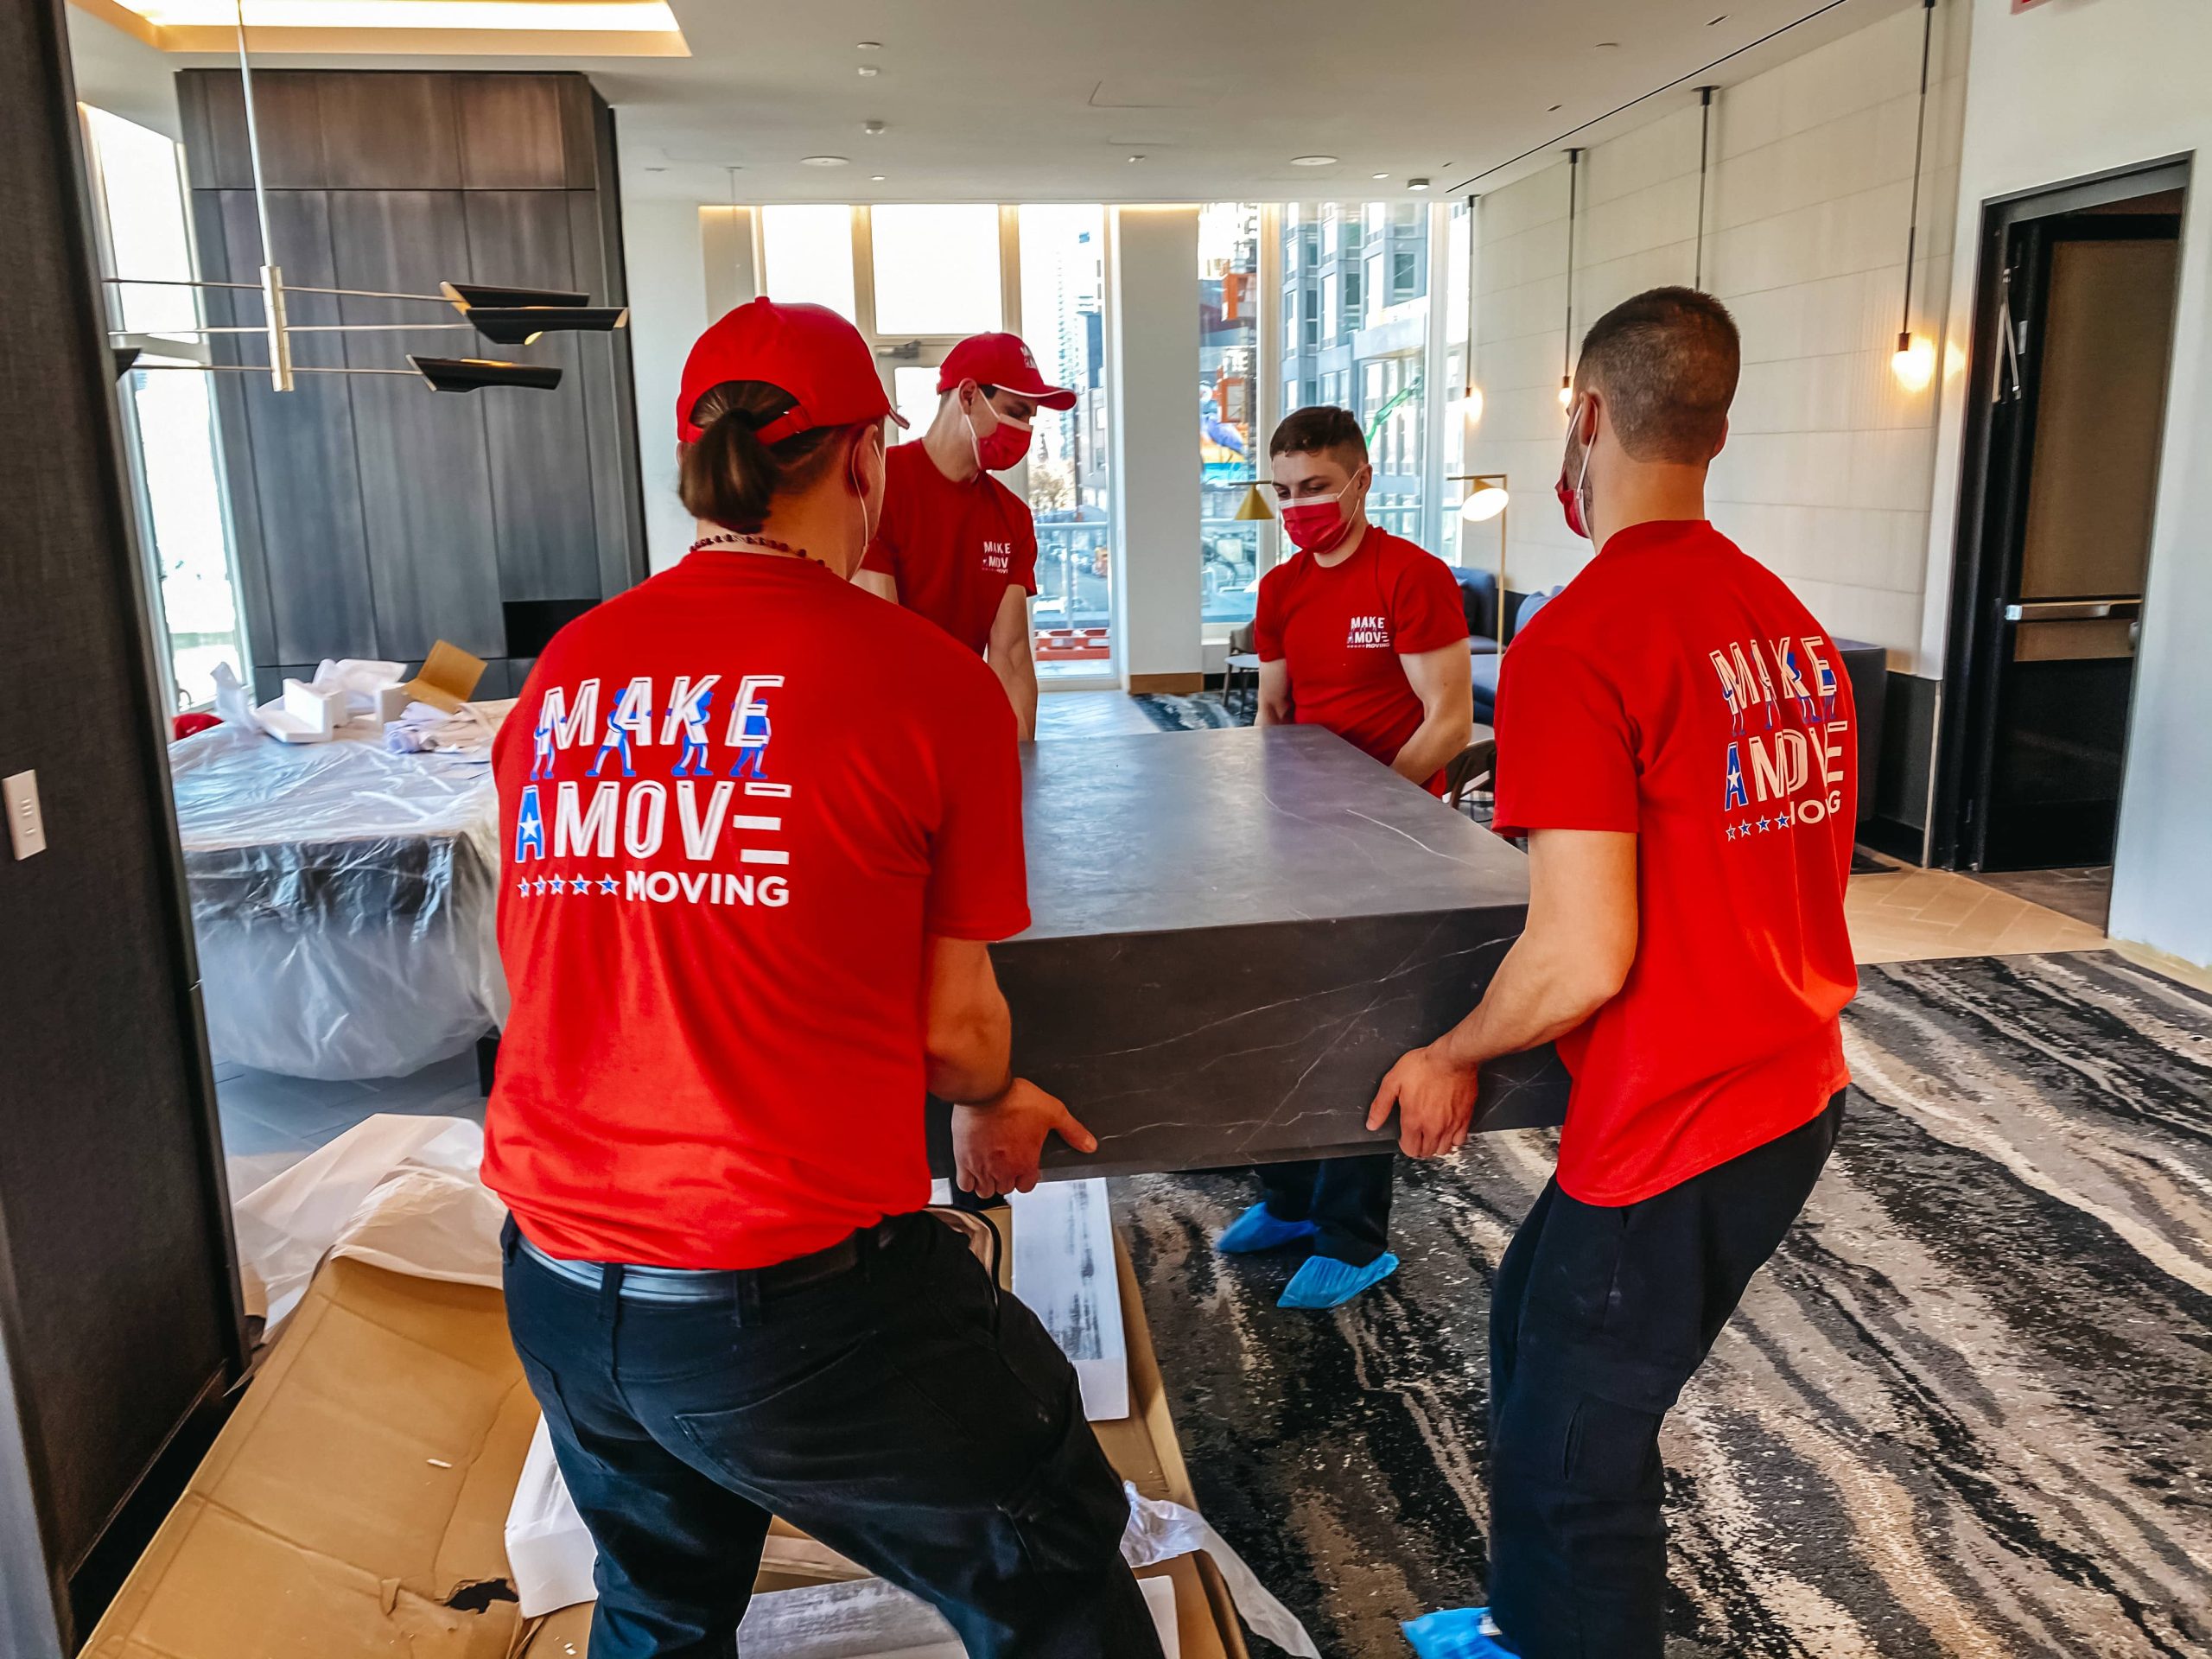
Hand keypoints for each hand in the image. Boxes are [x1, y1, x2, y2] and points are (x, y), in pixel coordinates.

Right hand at [952, 1079, 1099, 1197]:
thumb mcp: (1053, 1111)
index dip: (1026, 1176)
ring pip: (985, 1190)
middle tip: (1006, 1161)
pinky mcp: (964, 1160)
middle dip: (1007, 1177)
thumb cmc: (1015, 1099)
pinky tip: (973, 1169)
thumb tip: (1089, 1144)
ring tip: (990, 1167)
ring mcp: (983, 1167)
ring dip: (988, 1182)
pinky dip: (969, 1180)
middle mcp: (1004, 1169)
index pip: (1027, 1185)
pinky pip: (965, 1184)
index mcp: (1026, 1161)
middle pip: (1006, 1188)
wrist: (986, 1090)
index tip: (1023, 1165)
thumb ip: (1072, 1131)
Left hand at [1367, 1042, 1480, 1158]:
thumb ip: (1381, 1105)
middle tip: (1417, 1136)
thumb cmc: (1424, 1066)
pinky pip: (1460, 1140)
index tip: (1405, 1137)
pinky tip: (1448, 1131)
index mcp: (1413, 1120)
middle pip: (1427, 1152)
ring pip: (1443, 1150)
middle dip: (1419, 1147)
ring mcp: (1451, 1124)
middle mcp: (1433, 1127)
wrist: (1452, 1058)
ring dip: (1435, 1146)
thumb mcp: (1393, 1081)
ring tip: (1431, 1135)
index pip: (1410, 1149)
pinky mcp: (1465, 1118)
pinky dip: (1453, 1140)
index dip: (1405, 1146)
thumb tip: (1372, 1124)